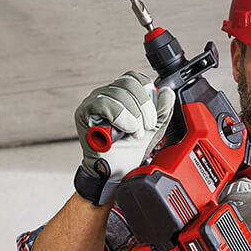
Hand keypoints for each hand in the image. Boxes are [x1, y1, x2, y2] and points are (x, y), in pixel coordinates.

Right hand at [74, 71, 174, 203]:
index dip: (148, 93)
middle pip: (129, 84)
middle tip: (147, 127)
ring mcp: (93, 102)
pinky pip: (104, 103)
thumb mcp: (153, 129)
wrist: (116, 171)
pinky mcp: (84, 112)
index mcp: (121, 95)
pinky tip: (126, 130)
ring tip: (135, 133)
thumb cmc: (129, 151)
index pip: (135, 78)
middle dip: (144, 107)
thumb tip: (167, 92)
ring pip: (118, 93)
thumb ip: (162, 111)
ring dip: (133, 116)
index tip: (153, 115)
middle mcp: (106, 94)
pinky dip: (121, 117)